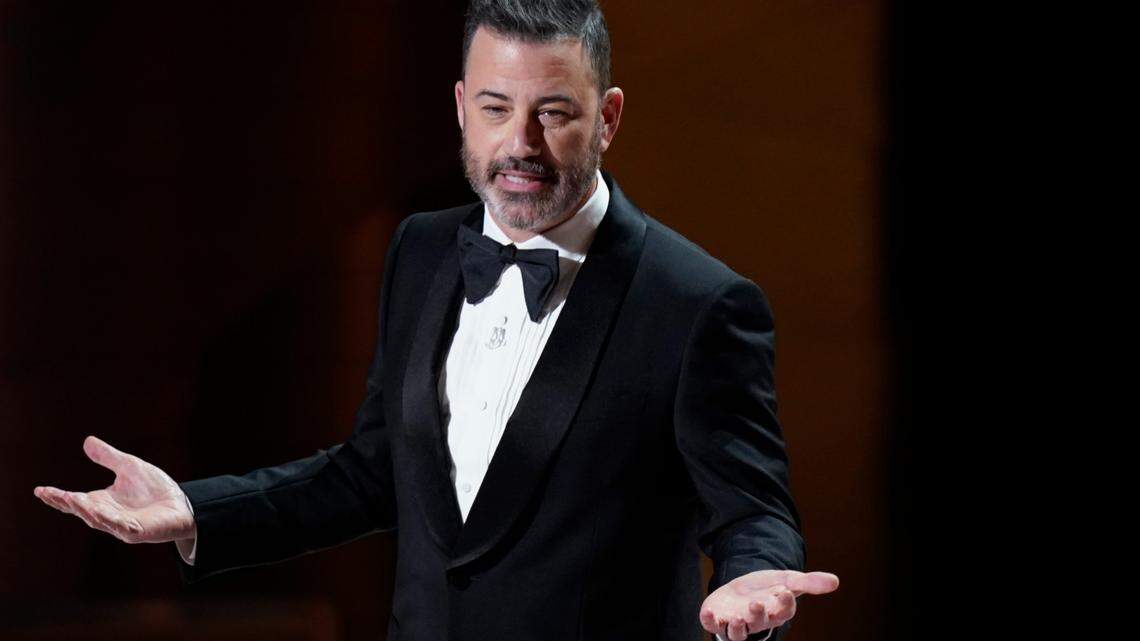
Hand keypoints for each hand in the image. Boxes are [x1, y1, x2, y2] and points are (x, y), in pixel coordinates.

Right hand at [33, 435, 195, 543]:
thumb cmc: (156, 489)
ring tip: (70, 500)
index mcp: (102, 502)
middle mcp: (108, 516)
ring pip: (98, 520)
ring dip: (84, 510)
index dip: (57, 497)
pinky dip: (110, 521)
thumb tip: (87, 441)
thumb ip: (108, 457)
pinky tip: (100, 513)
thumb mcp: (130, 467)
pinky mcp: (138, 532)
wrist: (182, 504)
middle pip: (82, 511)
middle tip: (51, 494)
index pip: (75, 500)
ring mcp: (122, 526)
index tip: (39, 490)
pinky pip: (121, 527)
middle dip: (66, 503)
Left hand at [699, 569, 838, 640]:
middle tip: (756, 603)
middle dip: (757, 615)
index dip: (785, 603)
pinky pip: (713, 625)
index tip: (785, 591)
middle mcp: (757, 621)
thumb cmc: (768, 588)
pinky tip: (709, 612)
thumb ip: (809, 582)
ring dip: (735, 627)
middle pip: (759, 623)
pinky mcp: (718, 618)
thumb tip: (836, 581)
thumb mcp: (788, 580)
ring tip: (734, 617)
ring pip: (737, 633)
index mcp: (776, 612)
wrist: (742, 589)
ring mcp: (736, 622)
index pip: (784, 612)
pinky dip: (710, 621)